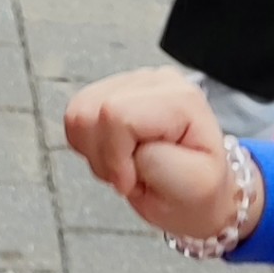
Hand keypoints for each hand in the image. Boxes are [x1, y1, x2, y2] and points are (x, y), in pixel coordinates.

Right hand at [64, 65, 261, 245]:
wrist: (197, 191)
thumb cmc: (198, 190)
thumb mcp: (192, 186)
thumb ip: (157, 161)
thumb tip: (126, 143)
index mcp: (180, 100)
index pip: (115, 113)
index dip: (114, 156)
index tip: (132, 182)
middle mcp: (157, 82)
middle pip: (90, 110)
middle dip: (103, 156)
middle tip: (129, 176)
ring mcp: (133, 82)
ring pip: (78, 111)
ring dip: (95, 151)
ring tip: (124, 166)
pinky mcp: (113, 91)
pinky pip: (76, 114)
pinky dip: (89, 144)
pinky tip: (115, 155)